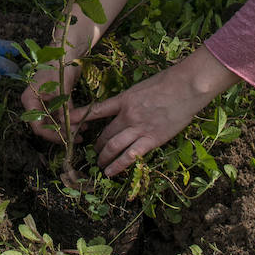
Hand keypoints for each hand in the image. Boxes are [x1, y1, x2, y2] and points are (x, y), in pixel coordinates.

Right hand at [21, 59, 83, 144]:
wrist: (68, 50)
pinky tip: (82, 124)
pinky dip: (70, 120)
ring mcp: (45, 102)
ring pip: (55, 122)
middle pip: (46, 126)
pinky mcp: (55, 100)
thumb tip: (68, 129)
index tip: (67, 139)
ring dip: (68, 128)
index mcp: (30, 100)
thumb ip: (63, 109)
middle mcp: (35, 103)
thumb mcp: (62, 89)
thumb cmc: (60, 65)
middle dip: (61, 133)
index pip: (37, 125)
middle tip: (77, 138)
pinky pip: (61, 115)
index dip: (52, 135)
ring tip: (83, 132)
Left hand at [71, 48, 238, 176]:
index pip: (96, 110)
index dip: (79, 118)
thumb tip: (126, 107)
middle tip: (93, 152)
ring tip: (99, 165)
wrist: (187, 86)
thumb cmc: (169, 82)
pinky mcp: (152, 139)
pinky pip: (130, 156)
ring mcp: (139, 127)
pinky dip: (118, 165)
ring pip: (113, 146)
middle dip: (96, 145)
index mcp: (124, 99)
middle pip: (105, 133)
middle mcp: (128, 115)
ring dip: (103, 157)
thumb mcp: (143, 86)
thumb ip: (132, 99)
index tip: (67, 123)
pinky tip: (110, 172)